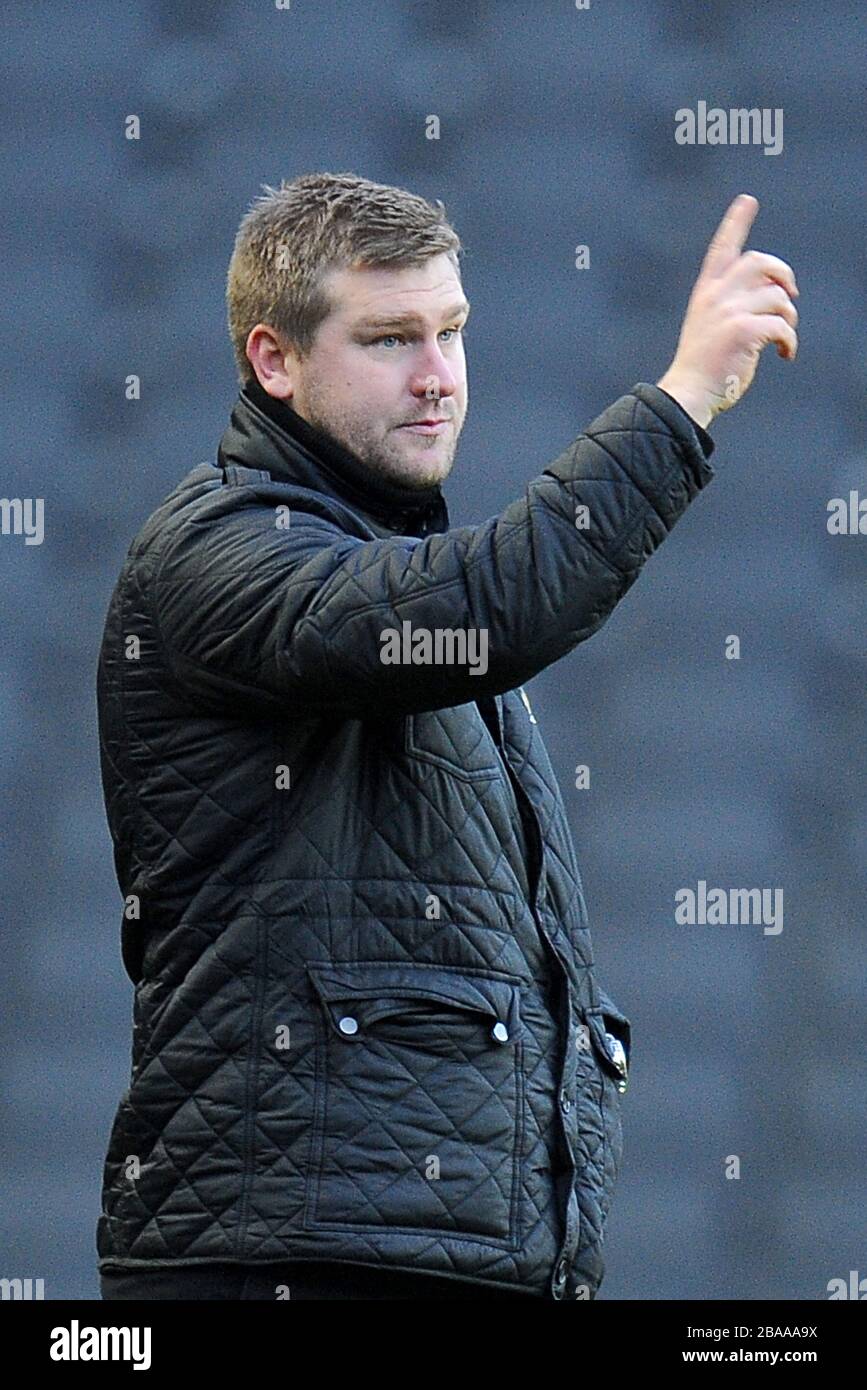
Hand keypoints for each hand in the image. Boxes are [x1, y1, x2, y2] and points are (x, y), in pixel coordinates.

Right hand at [656, 193, 798, 428]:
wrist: (688, 392)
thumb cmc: (702, 366)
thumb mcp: (709, 325)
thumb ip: (731, 304)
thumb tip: (775, 295)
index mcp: (706, 292)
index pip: (722, 248)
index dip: (735, 223)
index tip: (747, 201)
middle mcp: (716, 295)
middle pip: (761, 262)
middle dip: (783, 276)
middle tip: (790, 296)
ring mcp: (729, 311)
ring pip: (778, 297)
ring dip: (789, 318)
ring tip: (782, 338)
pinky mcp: (744, 330)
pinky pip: (783, 326)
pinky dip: (789, 342)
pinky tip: (784, 354)